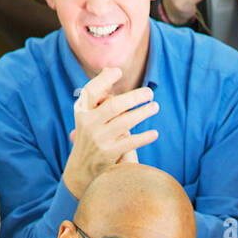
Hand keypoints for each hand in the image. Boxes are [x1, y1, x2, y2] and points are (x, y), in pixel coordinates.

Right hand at [62, 67, 159, 199]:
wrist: (81, 168)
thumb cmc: (90, 135)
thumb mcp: (88, 114)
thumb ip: (99, 94)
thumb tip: (113, 69)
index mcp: (82, 111)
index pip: (91, 91)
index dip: (104, 80)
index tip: (119, 72)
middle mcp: (88, 124)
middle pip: (113, 106)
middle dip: (133, 97)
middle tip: (150, 92)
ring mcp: (99, 139)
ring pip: (124, 122)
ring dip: (142, 113)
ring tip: (155, 107)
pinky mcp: (108, 154)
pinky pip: (130, 143)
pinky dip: (143, 138)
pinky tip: (155, 133)